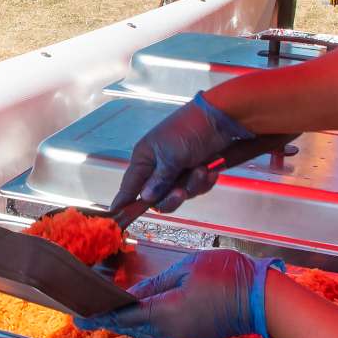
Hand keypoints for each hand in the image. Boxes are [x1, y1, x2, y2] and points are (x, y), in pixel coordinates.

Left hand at [73, 249, 282, 337]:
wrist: (263, 299)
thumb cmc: (228, 277)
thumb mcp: (185, 271)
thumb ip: (155, 285)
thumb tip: (131, 295)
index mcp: (164, 315)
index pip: (122, 317)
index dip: (99, 316)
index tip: (79, 318)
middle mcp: (170, 332)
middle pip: (131, 327)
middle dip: (109, 320)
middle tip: (87, 315)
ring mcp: (183, 336)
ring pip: (145, 331)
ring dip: (127, 321)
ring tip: (109, 311)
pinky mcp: (193, 336)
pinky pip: (161, 330)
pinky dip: (145, 322)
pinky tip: (140, 311)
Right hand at [111, 91, 253, 212]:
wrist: (220, 121)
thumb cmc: (188, 131)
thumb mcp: (171, 155)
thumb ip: (158, 179)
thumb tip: (146, 198)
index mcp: (144, 159)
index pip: (129, 186)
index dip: (123, 202)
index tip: (117, 216)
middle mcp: (158, 168)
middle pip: (157, 198)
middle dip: (171, 197)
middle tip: (180, 191)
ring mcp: (176, 171)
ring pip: (179, 195)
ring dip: (193, 185)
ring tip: (201, 168)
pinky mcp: (194, 173)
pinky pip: (195, 189)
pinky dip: (204, 182)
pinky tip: (211, 170)